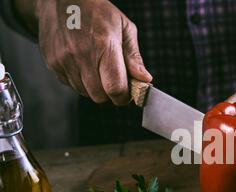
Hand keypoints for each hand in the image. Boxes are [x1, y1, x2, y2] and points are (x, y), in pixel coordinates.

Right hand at [31, 0, 151, 104]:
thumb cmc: (98, 12)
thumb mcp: (124, 28)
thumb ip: (134, 57)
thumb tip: (144, 79)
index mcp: (104, 46)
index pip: (115, 88)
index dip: (124, 96)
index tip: (128, 92)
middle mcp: (81, 55)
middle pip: (100, 96)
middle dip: (110, 93)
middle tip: (113, 79)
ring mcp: (64, 60)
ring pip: (85, 93)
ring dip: (94, 87)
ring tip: (97, 67)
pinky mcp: (52, 63)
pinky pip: (71, 85)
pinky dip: (80, 81)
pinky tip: (83, 64)